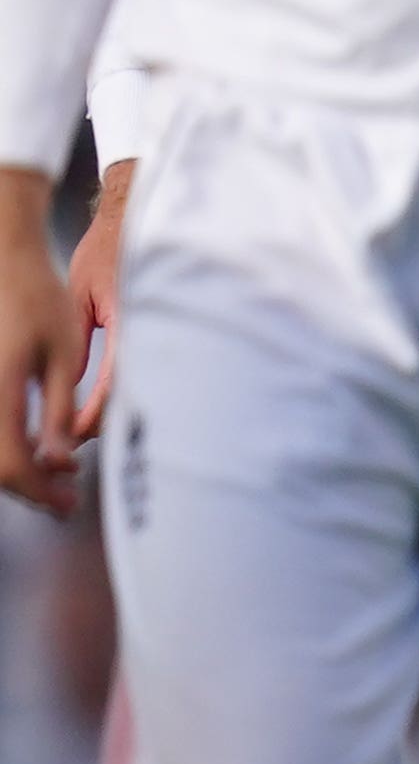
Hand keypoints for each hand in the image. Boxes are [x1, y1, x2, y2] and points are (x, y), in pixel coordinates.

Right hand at [0, 169, 80, 515]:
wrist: (1, 260)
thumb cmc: (37, 300)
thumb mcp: (65, 356)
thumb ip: (61, 412)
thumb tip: (61, 463)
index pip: (11, 463)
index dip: (40, 491)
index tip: (68, 503)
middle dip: (29, 487)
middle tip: (64, 496)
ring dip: (14, 470)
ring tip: (53, 473)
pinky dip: (4, 446)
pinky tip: (31, 446)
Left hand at [65, 156, 131, 443]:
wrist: (134, 220)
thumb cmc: (110, 250)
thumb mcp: (83, 294)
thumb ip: (78, 339)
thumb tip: (68, 381)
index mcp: (133, 321)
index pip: (117, 379)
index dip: (97, 411)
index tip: (76, 432)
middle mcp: (152, 330)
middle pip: (133, 391)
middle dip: (105, 420)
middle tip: (76, 440)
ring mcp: (158, 332)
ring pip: (139, 385)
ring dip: (114, 410)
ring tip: (86, 427)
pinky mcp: (156, 332)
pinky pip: (141, 370)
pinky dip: (122, 392)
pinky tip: (106, 403)